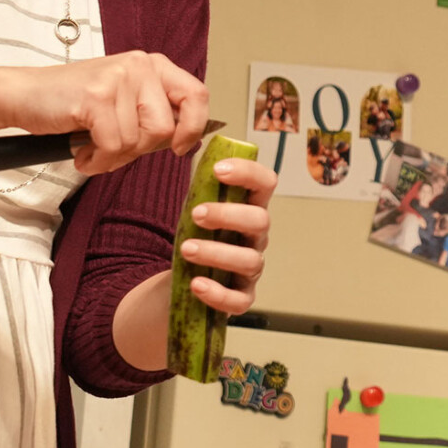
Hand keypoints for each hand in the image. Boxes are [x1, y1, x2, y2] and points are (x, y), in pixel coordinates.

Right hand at [0, 51, 209, 174]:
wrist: (23, 95)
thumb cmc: (74, 104)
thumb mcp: (124, 101)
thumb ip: (154, 113)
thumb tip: (188, 140)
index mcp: (151, 65)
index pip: (197, 95)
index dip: (194, 128)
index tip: (180, 148)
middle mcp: (138, 65)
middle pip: (165, 128)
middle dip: (140, 150)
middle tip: (114, 148)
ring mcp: (117, 78)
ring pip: (137, 141)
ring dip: (114, 158)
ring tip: (93, 149)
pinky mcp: (95, 96)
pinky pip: (112, 146)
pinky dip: (97, 161)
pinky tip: (83, 154)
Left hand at [182, 155, 274, 317]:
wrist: (183, 282)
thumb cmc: (196, 239)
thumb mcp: (196, 210)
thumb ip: (200, 187)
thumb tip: (190, 147)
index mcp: (248, 209)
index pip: (265, 183)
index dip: (248, 173)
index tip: (219, 170)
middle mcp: (256, 238)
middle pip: (261, 220)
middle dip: (228, 214)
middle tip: (195, 214)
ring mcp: (250, 269)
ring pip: (249, 261)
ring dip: (216, 252)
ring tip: (185, 249)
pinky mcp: (241, 298)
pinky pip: (239, 300)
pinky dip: (218, 293)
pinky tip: (196, 284)